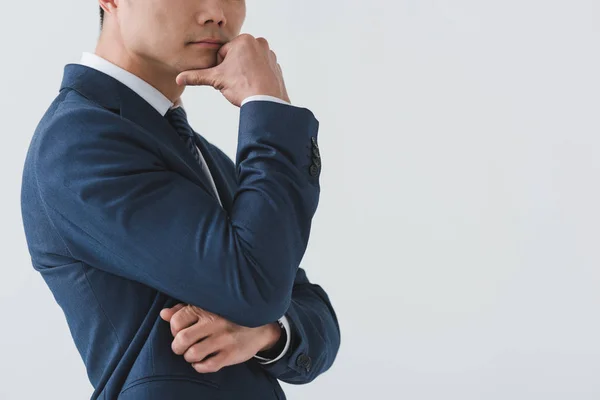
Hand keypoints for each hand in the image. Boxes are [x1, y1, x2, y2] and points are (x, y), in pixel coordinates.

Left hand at [159, 303, 281, 372]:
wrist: (259, 327)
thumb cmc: (228, 316)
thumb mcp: (208, 307)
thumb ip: (185, 309)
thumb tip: (164, 314)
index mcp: (206, 308)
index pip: (176, 321)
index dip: (174, 330)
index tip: (181, 332)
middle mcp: (214, 322)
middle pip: (181, 339)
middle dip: (178, 347)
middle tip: (183, 347)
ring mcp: (223, 339)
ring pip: (193, 354)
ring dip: (189, 357)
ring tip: (194, 354)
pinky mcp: (231, 354)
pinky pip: (207, 366)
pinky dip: (200, 366)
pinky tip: (203, 361)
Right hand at [176, 33, 290, 106]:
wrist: (266, 102)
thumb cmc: (243, 87)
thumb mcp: (216, 80)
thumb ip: (197, 76)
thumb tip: (179, 79)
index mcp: (244, 40)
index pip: (223, 53)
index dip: (221, 68)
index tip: (226, 77)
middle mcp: (259, 43)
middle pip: (237, 57)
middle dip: (233, 69)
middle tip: (235, 82)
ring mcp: (270, 54)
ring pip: (248, 64)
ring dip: (244, 73)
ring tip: (245, 85)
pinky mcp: (276, 66)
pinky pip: (261, 70)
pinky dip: (256, 77)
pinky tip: (254, 87)